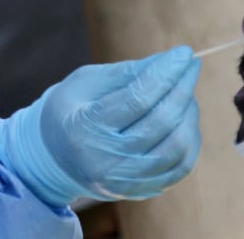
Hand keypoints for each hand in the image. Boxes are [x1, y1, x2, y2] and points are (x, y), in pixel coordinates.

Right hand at [0, 46, 201, 206]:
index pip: (136, 99)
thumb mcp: (85, 82)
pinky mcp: (140, 191)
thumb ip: (125, 73)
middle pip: (160, 122)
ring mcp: (125, 180)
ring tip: (185, 92)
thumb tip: (169, 60)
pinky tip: (185, 119)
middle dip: (182, 88)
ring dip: (188, 114)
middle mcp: (106, 160)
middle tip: (190, 66)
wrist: (53, 157)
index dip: (165, 74)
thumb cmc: (69, 110)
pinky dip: (190, 140)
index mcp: (85, 128)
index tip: (183, 52)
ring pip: (176, 147)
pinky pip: (180, 167)